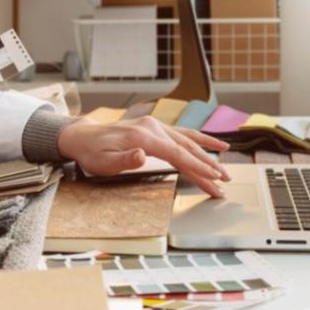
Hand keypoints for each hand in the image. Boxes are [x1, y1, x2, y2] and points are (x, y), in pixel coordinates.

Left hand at [56, 116, 231, 197]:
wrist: (84, 136)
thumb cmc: (93, 152)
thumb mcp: (103, 162)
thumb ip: (124, 159)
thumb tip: (142, 156)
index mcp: (144, 137)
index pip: (177, 154)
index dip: (197, 167)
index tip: (213, 178)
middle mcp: (154, 128)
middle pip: (187, 149)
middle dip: (208, 166)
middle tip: (225, 182)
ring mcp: (157, 126)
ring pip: (189, 141)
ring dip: (209, 155)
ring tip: (225, 170)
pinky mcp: (157, 128)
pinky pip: (184, 134)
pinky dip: (201, 140)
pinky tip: (217, 145)